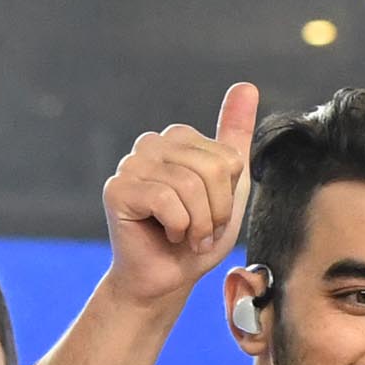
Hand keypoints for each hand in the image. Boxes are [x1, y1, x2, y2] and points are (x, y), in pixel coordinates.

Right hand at [98, 83, 260, 309]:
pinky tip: (166, 235)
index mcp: (178, 139)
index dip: (228, 197)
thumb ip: (235, 137)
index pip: (227, 158)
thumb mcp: (229, 188)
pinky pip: (166, 201)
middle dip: (216, 213)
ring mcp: (131, 164)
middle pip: (211, 170)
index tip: (213, 217)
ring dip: (198, 225)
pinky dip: (177, 228)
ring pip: (190, 187)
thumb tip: (246, 85)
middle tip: (201, 232)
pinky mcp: (117, 189)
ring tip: (185, 236)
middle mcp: (152, 144)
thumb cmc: (196, 237)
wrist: (166, 279)